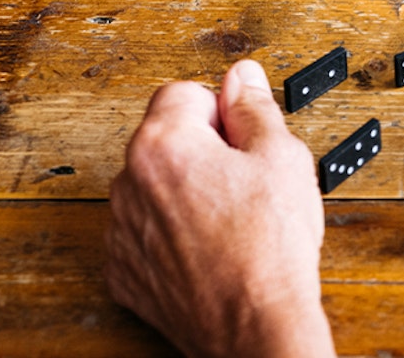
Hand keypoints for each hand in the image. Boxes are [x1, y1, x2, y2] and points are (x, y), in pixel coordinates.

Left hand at [104, 60, 334, 357]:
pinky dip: (172, 236)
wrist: (254, 327)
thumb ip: (255, 107)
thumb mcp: (282, 158)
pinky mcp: (124, 271)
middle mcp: (128, 182)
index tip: (242, 140)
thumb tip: (242, 76)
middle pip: (165, 139)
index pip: (183, 92)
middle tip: (246, 183)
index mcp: (162, 143)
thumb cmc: (268, 249)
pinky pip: (146, 233)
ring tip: (232, 222)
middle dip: (203, 151)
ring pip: (155, 187)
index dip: (222, 112)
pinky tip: (210, 249)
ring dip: (186, 193)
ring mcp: (121, 231)